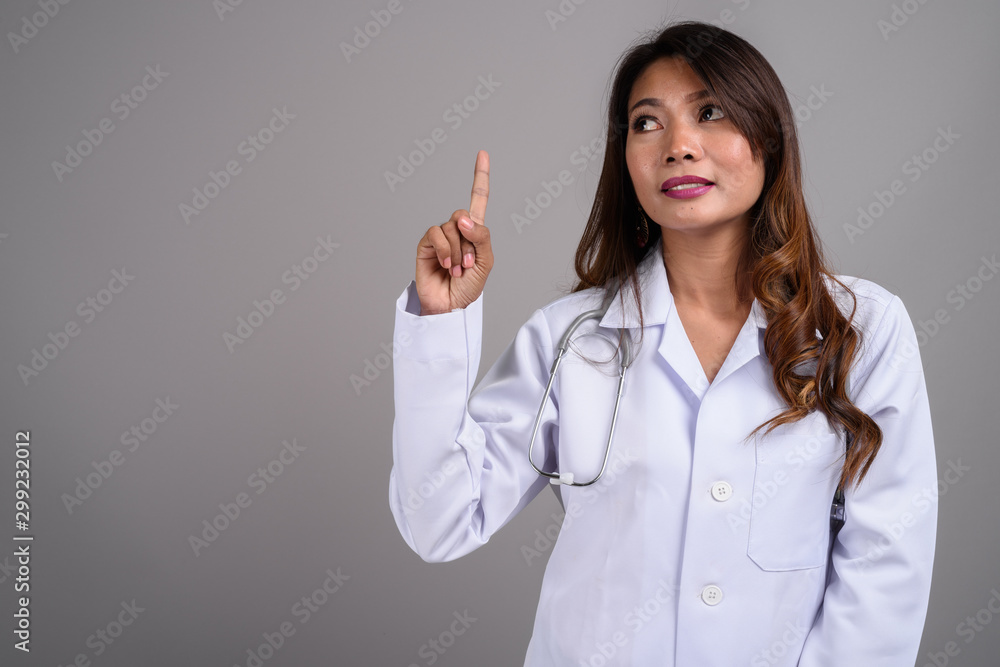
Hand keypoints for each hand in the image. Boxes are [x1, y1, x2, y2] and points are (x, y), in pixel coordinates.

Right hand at [415, 150, 493, 314]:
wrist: (450, 306)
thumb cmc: (469, 287)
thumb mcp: (486, 262)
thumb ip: (482, 237)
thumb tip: (463, 218)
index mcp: (475, 231)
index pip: (478, 198)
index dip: (480, 176)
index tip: (482, 153)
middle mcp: (456, 229)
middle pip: (463, 214)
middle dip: (470, 241)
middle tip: (469, 264)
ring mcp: (440, 237)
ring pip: (451, 226)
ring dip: (459, 251)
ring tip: (458, 269)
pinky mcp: (425, 245)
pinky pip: (436, 234)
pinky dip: (445, 250)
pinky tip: (447, 266)